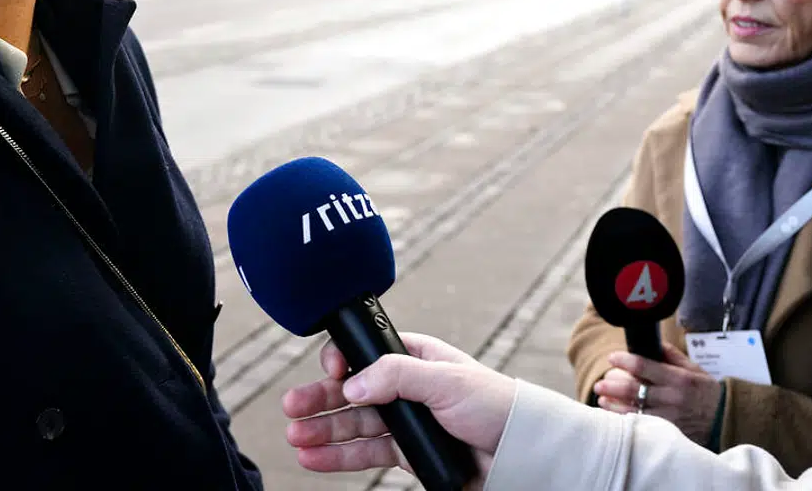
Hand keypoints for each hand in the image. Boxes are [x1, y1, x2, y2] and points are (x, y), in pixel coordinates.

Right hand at [282, 332, 512, 483]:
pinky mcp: (405, 452)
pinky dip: (337, 456)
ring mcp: (403, 421)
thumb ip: (396, 376)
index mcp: (415, 357)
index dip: (344, 361)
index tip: (333, 372)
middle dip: (319, 398)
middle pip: (351, 390)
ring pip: (352, 423)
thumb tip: (352, 384)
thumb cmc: (495, 405)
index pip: (366, 354)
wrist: (520, 454)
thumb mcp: (446, 379)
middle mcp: (404, 387)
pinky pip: (364, 453)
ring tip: (295, 438)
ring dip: (322, 430)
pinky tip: (314, 458)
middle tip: (291, 408)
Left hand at [593, 344, 722, 444]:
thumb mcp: (693, 369)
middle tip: (600, 382)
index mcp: (678, 378)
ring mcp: (670, 417)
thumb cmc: (706, 391)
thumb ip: (670, 356)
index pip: (644, 367)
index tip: (612, 358)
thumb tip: (650, 342)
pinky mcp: (669, 432)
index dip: (624, 361)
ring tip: (601, 398)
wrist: (725, 419)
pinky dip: (625, 419)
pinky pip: (642, 425)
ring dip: (613, 404)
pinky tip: (613, 414)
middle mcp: (672, 398)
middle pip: (634, 390)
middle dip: (612, 385)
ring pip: (634, 410)